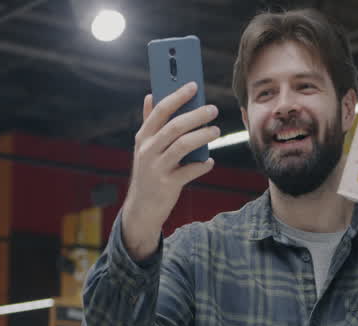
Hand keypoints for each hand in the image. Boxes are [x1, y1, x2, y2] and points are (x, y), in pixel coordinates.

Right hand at [121, 82, 219, 260]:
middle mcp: (148, 150)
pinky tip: (210, 162)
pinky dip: (202, 165)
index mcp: (143, 137)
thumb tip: (151, 95)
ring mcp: (156, 168)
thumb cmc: (148, 173)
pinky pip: (189, 171)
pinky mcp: (167, 185)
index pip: (160, 110)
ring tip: (216, 131)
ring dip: (202, 136)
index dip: (177, 96)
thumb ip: (149, 122)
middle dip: (196, 115)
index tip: (194, 85)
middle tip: (213, 109)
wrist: (142, 208)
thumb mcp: (144, 148)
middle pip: (174, 126)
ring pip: (183, 146)